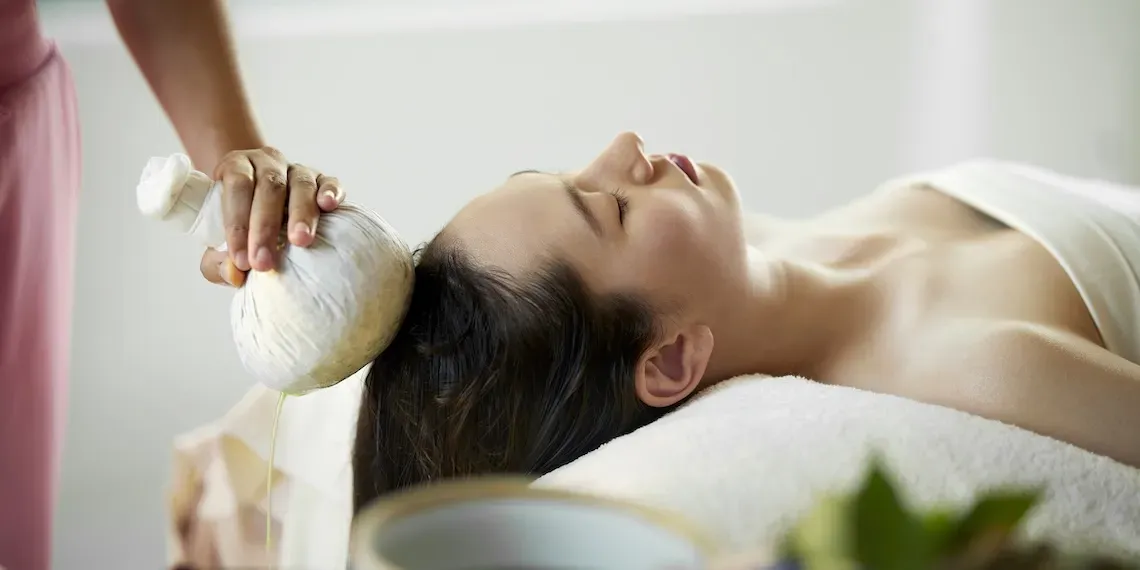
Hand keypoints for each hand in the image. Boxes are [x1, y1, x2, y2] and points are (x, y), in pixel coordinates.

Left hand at [198, 146, 343, 286]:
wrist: (261, 203)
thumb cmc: (240, 225)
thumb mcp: (219, 240)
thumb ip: (217, 261)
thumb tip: (233, 273)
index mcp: (236, 168)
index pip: (237, 187)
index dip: (238, 223)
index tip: (241, 260)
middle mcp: (268, 164)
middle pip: (270, 186)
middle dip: (266, 226)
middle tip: (265, 262)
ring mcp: (298, 170)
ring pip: (301, 184)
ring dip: (301, 214)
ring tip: (301, 241)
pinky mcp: (323, 180)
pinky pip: (329, 182)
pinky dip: (330, 192)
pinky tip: (328, 206)